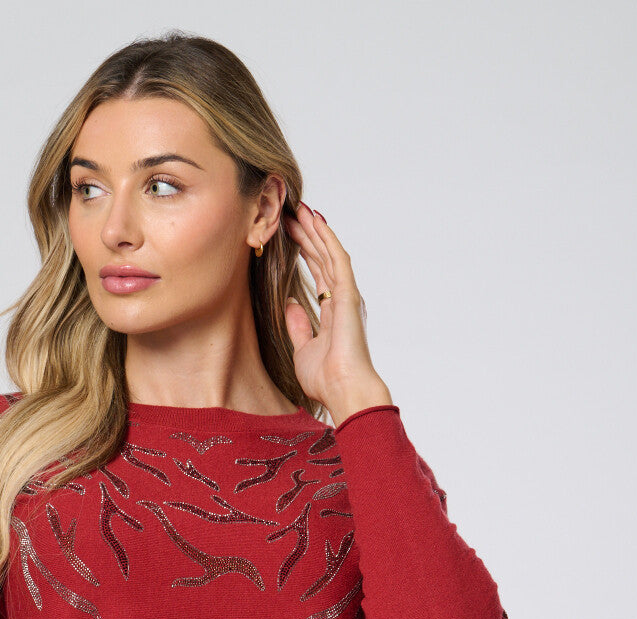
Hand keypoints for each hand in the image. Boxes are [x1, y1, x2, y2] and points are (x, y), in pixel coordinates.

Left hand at [281, 203, 392, 423]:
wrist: (345, 391)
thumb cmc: (327, 379)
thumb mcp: (303, 349)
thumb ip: (299, 325)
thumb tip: (292, 303)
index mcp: (333, 312)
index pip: (318, 273)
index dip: (305, 253)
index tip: (289, 235)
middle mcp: (342, 299)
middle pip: (322, 258)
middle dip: (306, 235)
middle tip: (290, 213)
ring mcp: (347, 295)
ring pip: (329, 253)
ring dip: (314, 230)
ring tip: (299, 209)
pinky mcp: (348, 295)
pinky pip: (337, 259)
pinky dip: (326, 239)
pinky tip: (315, 221)